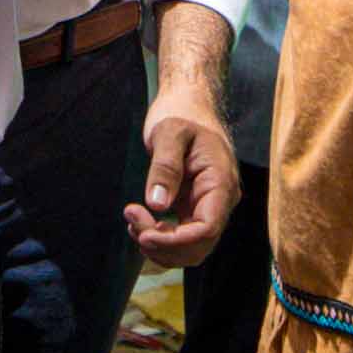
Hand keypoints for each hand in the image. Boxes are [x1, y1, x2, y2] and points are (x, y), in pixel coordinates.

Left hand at [125, 91, 239, 265]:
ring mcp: (208, 206)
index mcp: (221, 182)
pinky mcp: (194, 208)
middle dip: (163, 244)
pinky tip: (139, 221)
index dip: (177, 241)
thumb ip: (165, 167)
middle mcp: (220, 200)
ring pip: (190, 248)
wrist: (188, 104)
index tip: (145, 234)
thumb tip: (158, 205)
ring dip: (159, 244)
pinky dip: (160, 237)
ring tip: (132, 217)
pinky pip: (181, 236)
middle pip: (199, 246)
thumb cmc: (181, 113)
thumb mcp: (169, 132)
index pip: (207, 229)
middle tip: (131, 217)